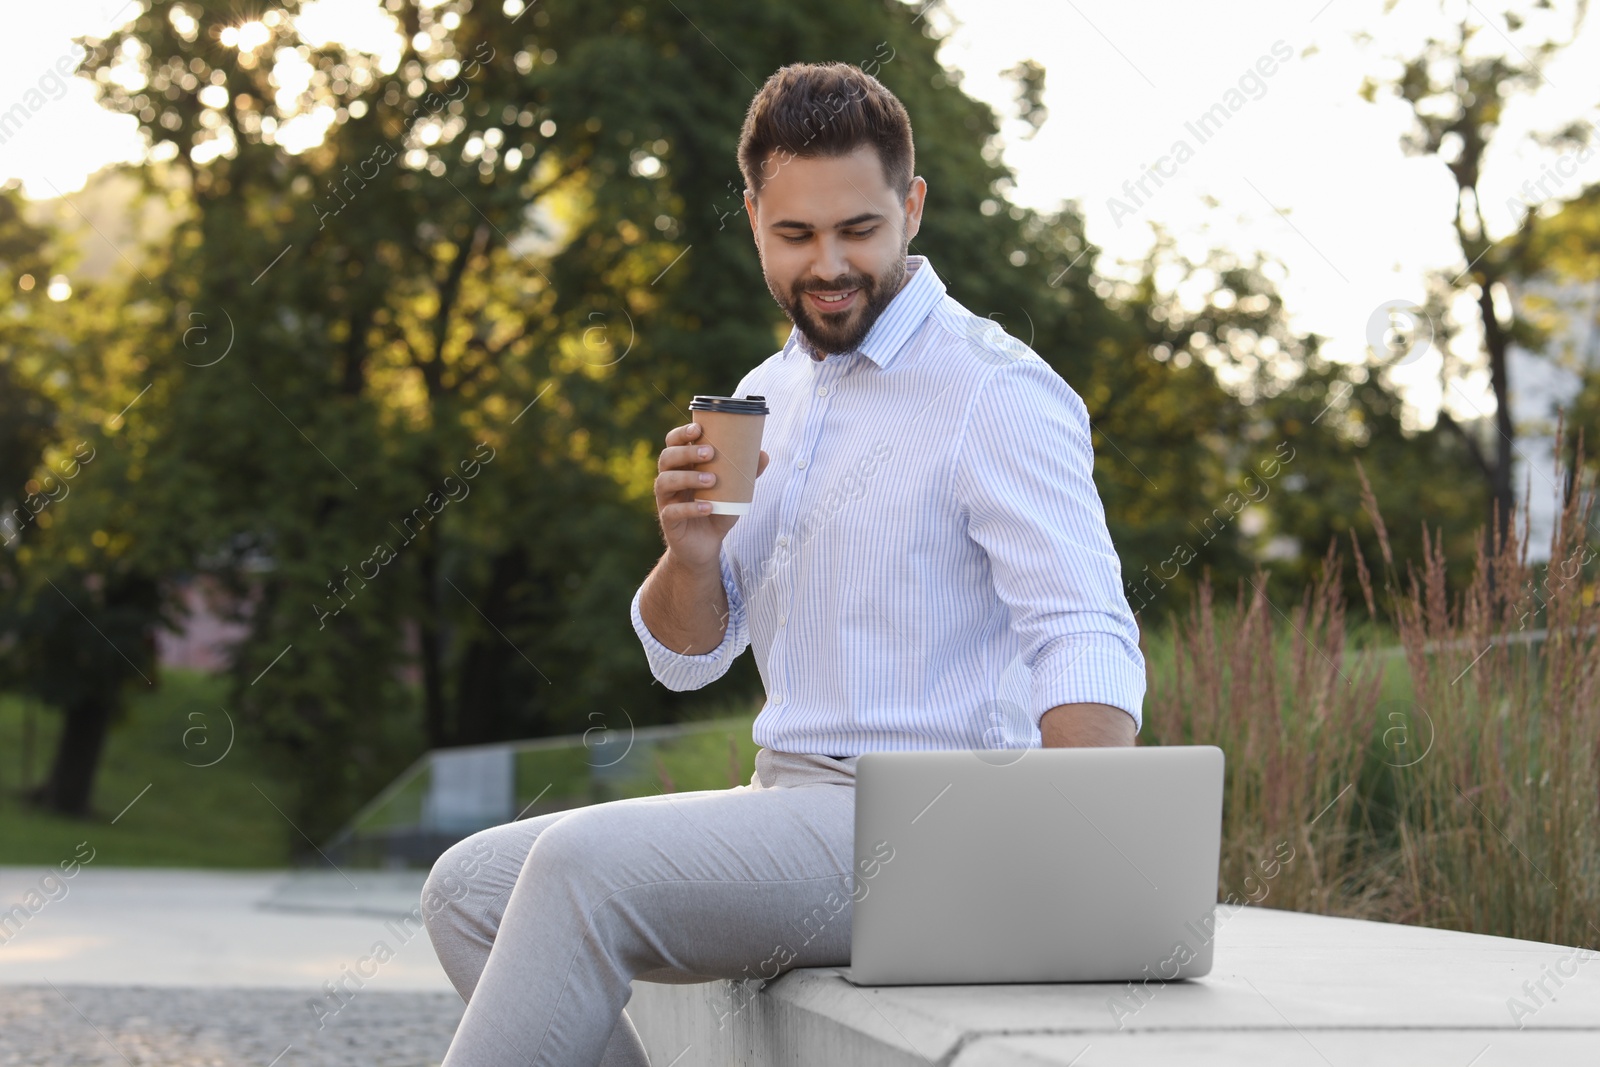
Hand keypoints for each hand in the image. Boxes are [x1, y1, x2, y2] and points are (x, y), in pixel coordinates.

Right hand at [654, 421, 769, 568]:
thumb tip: (763, 453)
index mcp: (683, 466)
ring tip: (711, 480)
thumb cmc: (717, 510)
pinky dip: (690, 508)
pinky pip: (672, 512)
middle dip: (686, 452)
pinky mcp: (668, 521)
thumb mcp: (734, 491)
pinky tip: (707, 508)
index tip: (698, 429)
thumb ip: (746, 473)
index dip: (681, 433)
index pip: (673, 442)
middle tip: (709, 453)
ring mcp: (667, 500)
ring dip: (688, 478)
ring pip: (665, 481)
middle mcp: (670, 479)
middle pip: (667, 458)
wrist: (706, 545)